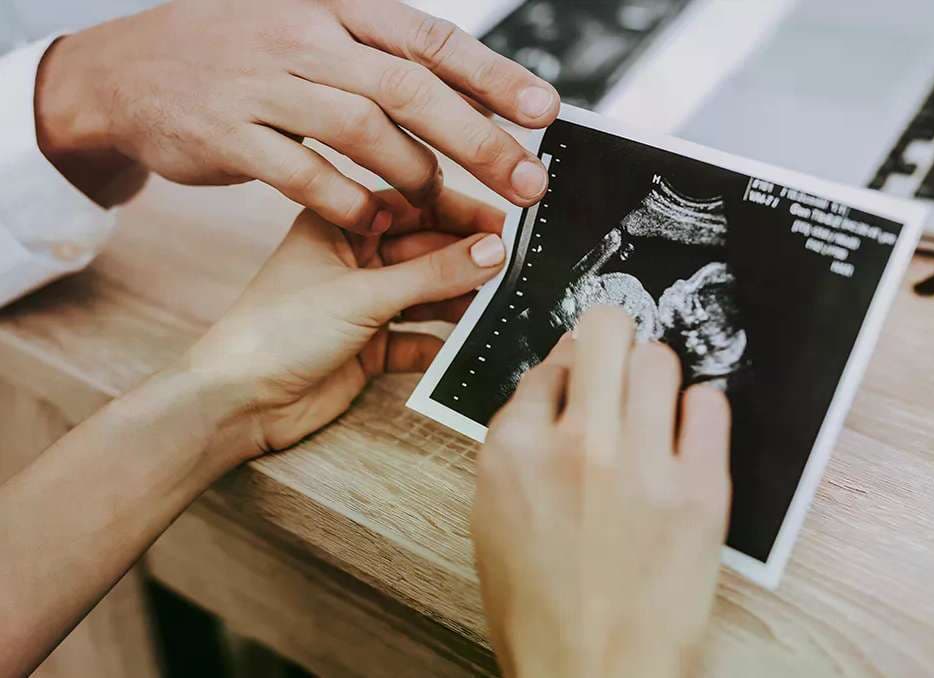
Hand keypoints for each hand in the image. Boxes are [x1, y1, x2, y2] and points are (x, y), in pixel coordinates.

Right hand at [34, 0, 558, 228]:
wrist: (132, 71)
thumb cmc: (244, 58)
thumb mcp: (313, 36)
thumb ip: (383, 62)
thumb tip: (472, 98)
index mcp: (336, 9)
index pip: (431, 39)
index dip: (493, 76)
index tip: (544, 111)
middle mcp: (305, 37)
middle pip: (409, 88)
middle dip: (478, 139)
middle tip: (525, 181)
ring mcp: (263, 85)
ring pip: (361, 130)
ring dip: (415, 175)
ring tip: (445, 206)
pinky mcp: (229, 135)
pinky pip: (304, 175)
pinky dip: (348, 203)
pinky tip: (375, 222)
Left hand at [184, 188, 506, 457]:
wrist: (238, 402)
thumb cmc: (277, 331)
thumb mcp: (363, 294)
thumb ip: (432, 274)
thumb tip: (492, 251)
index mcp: (339, 225)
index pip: (413, 205)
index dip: (460, 211)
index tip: (506, 222)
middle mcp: (354, 260)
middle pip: (425, 250)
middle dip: (467, 258)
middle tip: (515, 266)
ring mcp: (363, 304)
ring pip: (426, 294)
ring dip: (460, 299)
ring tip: (501, 302)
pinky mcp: (369, 347)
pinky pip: (418, 338)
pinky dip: (442, 342)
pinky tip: (470, 343)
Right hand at [472, 307, 731, 677]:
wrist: (591, 675)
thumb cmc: (540, 611)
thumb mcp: (495, 519)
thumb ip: (518, 448)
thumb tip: (551, 392)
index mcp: (513, 451)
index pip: (548, 365)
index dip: (567, 370)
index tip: (581, 378)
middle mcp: (575, 445)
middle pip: (604, 332)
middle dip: (610, 337)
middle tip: (619, 357)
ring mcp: (640, 465)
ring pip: (658, 358)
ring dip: (654, 372)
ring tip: (654, 402)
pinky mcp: (699, 490)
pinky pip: (710, 406)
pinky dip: (700, 409)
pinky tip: (688, 431)